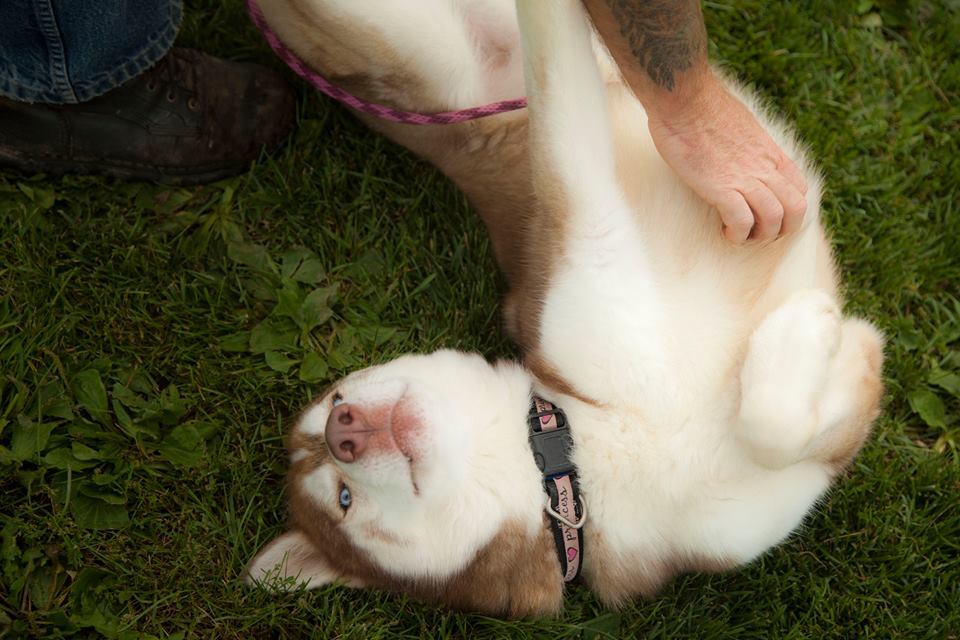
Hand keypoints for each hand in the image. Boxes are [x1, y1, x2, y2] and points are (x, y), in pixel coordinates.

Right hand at [646, 79, 807, 242]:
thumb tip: (739, 152)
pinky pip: (742, 220)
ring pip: (774, 218)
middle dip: (781, 230)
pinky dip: (737, 233)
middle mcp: (763, 167)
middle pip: (795, 209)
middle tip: (757, 232)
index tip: (768, 214)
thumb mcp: (740, 124)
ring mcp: (744, 177)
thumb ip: (747, 143)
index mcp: (769, 152)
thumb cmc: (702, 107)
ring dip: (759, 235)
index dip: (789, 209)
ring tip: (740, 234)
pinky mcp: (721, 187)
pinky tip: (724, 230)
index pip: (799, 188)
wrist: (684, 99)